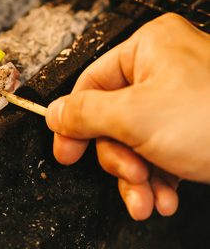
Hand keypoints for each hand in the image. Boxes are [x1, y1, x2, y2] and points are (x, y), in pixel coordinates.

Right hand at [46, 13, 209, 219]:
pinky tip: (163, 198)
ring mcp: (181, 99)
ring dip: (136, 178)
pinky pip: (158, 152)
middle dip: (118, 160)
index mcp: (148, 48)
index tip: (65, 153)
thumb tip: (52, 113)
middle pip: (111, 119)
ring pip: (134, 141)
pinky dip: (157, 180)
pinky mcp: (194, 127)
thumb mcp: (135, 117)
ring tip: (146, 200)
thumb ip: (84, 114)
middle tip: (129, 177)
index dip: (74, 123)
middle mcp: (164, 68)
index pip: (89, 84)